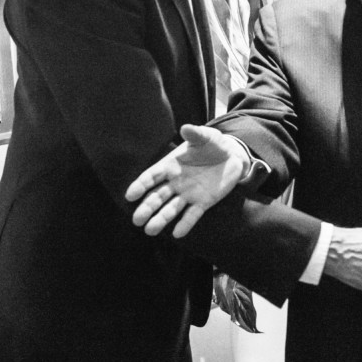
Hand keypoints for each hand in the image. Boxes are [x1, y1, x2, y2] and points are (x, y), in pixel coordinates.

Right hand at [124, 124, 248, 237]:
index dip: (140, 185)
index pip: (152, 176)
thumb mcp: (205, 137)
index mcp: (171, 166)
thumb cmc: (213, 145)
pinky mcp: (202, 203)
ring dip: (161, 219)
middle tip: (136, 220)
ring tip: (150, 231)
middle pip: (157, 197)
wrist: (232, 156)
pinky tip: (177, 234)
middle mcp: (176, 182)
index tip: (129, 195)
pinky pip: (192, 215)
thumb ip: (195, 134)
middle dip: (147, 208)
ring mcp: (188, 194)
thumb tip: (186, 128)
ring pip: (171, 209)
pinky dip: (185, 224)